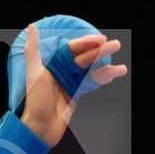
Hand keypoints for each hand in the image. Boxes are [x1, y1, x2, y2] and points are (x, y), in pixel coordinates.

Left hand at [17, 24, 127, 147]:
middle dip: (101, 52)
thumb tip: (32, 27)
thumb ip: (33, 50)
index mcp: (53, 64)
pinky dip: (102, 80)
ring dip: (107, 69)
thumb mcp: (34, 73)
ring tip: (122, 68)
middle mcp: (63, 71)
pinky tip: (111, 76)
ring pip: (92, 72)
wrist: (42, 126)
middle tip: (116, 45)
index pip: (73, 49)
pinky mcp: (76, 93)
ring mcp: (71, 82)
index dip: (87, 43)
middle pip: (86, 58)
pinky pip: (91, 84)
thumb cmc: (36, 101)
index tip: (100, 39)